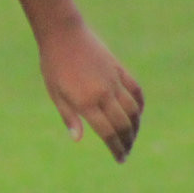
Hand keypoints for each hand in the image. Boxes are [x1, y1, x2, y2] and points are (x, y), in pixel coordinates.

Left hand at [37, 22, 143, 161]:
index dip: (116, 149)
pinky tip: (138, 114)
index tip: (120, 159)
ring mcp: (114, 80)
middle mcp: (104, 93)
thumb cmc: (53, 64)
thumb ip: (69, 116)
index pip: (107, 133)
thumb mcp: (55, 92)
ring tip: (132, 137)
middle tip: (126, 152)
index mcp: (86, 102)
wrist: (64, 33)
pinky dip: (140, 104)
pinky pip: (136, 91)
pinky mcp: (119, 69)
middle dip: (127, 142)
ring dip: (136, 126)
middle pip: (123, 125)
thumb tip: (77, 139)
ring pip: (133, 110)